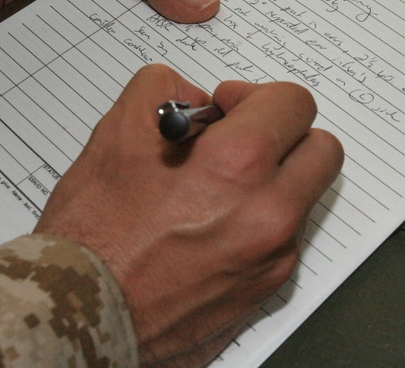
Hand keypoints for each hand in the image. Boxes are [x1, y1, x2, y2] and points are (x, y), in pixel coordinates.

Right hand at [34, 65, 343, 366]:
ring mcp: (273, 257)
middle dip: (284, 135)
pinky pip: (282, 239)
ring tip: (217, 187)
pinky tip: (209, 226)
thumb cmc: (94, 234)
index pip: (294, 102)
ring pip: (304, 196)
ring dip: (273, 180)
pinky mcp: (264, 289)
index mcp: (240, 166)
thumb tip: (199, 101)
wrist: (83, 314)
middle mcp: (270, 214)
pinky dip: (257, 223)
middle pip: (321, 149)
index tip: (227, 107)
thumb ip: (167, 91)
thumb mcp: (117, 131)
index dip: (256, 95)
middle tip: (240, 140)